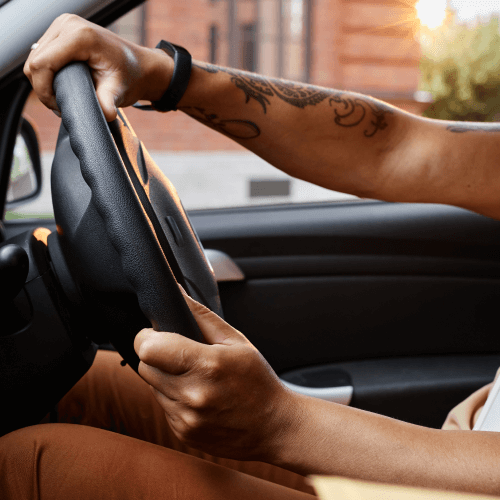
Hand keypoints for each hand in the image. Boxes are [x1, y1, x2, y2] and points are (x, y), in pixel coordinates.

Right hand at [24, 14, 172, 120]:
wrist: (139, 66)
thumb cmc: (130, 76)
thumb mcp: (119, 91)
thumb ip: (108, 102)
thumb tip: (105, 115)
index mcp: (80, 36)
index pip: (42, 63)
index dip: (44, 90)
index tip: (58, 107)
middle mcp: (68, 24)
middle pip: (35, 60)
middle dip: (43, 88)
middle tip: (61, 106)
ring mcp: (63, 25)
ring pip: (35, 57)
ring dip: (43, 81)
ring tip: (62, 97)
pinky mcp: (60, 31)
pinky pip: (41, 54)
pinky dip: (46, 72)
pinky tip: (61, 84)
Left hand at [134, 288, 297, 461]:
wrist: (274, 426)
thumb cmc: (257, 380)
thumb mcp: (236, 340)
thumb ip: (200, 315)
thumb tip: (176, 293)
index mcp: (207, 365)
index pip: (148, 348)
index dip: (147, 336)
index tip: (157, 334)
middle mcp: (192, 395)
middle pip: (145, 367)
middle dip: (157, 356)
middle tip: (182, 355)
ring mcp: (186, 419)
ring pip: (152, 388)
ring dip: (166, 379)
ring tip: (196, 378)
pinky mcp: (183, 433)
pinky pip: (164, 407)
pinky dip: (175, 398)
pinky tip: (200, 397)